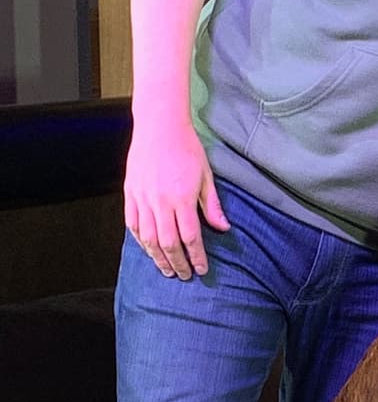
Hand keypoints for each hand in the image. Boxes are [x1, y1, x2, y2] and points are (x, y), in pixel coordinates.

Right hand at [124, 119, 229, 278]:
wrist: (159, 126)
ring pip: (148, 238)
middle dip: (178, 263)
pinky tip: (148, 249)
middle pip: (168, 243)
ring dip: (158, 258)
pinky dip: (141, 240)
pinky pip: (132, 224)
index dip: (196, 257)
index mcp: (181, 198)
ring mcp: (142, 198)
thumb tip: (223, 228)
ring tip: (166, 269)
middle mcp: (159, 201)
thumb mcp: (205, 176)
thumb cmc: (186, 148)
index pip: (190, 237)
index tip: (202, 269)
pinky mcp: (130, 193)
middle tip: (185, 275)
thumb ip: (212, 205)